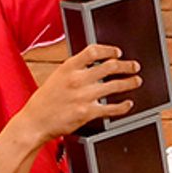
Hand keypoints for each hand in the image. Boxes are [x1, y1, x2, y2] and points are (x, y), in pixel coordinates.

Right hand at [13, 45, 141, 142]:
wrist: (34, 122)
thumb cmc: (44, 101)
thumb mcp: (56, 77)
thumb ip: (75, 70)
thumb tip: (94, 64)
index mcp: (68, 67)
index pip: (94, 51)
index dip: (109, 50)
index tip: (117, 52)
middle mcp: (77, 79)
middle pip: (110, 66)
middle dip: (126, 65)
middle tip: (134, 66)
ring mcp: (84, 96)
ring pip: (115, 85)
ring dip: (130, 82)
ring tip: (136, 81)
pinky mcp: (88, 113)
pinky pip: (112, 108)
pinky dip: (123, 106)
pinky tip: (128, 104)